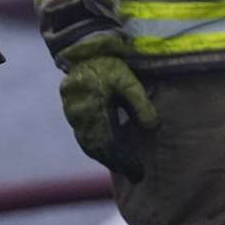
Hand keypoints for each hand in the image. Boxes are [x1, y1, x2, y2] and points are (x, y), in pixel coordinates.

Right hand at [56, 32, 159, 181]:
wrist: (82, 49)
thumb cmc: (107, 64)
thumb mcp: (127, 79)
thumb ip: (139, 102)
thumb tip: (153, 127)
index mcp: (94, 109)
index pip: (110, 144)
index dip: (124, 160)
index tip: (138, 171)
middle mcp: (80, 116)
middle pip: (98, 149)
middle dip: (117, 163)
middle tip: (136, 174)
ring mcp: (74, 115)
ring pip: (89, 145)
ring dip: (106, 158)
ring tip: (124, 166)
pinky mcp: (72, 112)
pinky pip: (84, 137)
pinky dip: (96, 148)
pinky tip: (108, 152)